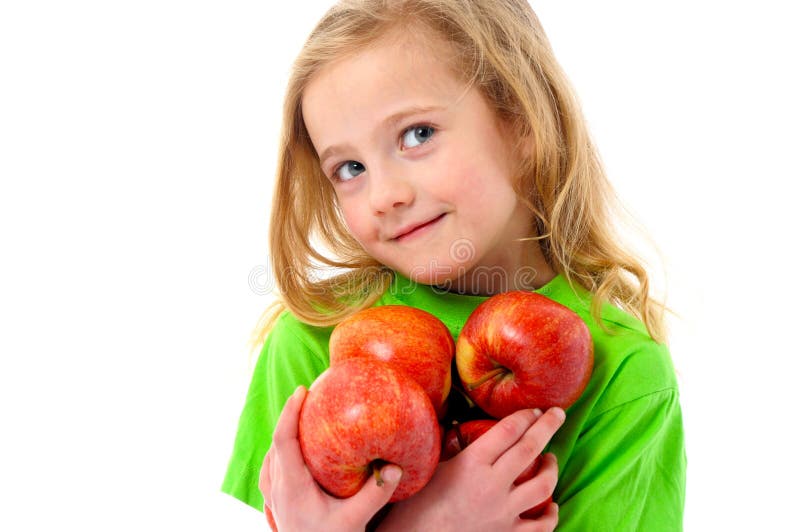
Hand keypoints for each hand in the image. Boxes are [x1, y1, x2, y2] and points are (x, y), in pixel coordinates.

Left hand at [259, 386, 402, 531]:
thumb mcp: (353, 521)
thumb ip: (375, 495)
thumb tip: (396, 467)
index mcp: (291, 485)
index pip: (284, 439)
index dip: (290, 412)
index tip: (303, 391)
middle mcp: (277, 487)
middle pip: (276, 442)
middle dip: (290, 416)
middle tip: (310, 397)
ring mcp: (272, 496)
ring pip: (271, 456)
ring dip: (285, 434)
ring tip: (303, 420)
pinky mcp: (275, 504)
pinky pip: (271, 469)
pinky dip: (281, 453)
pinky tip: (296, 453)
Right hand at [378, 407, 563, 531]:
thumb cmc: (415, 507)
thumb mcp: (431, 469)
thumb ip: (452, 449)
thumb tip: (459, 427)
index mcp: (471, 464)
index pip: (507, 431)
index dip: (524, 416)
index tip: (534, 409)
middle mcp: (492, 486)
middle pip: (530, 449)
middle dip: (548, 427)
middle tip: (558, 413)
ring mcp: (503, 513)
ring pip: (543, 485)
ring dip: (552, 467)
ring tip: (552, 458)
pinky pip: (541, 526)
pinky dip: (551, 514)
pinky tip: (552, 506)